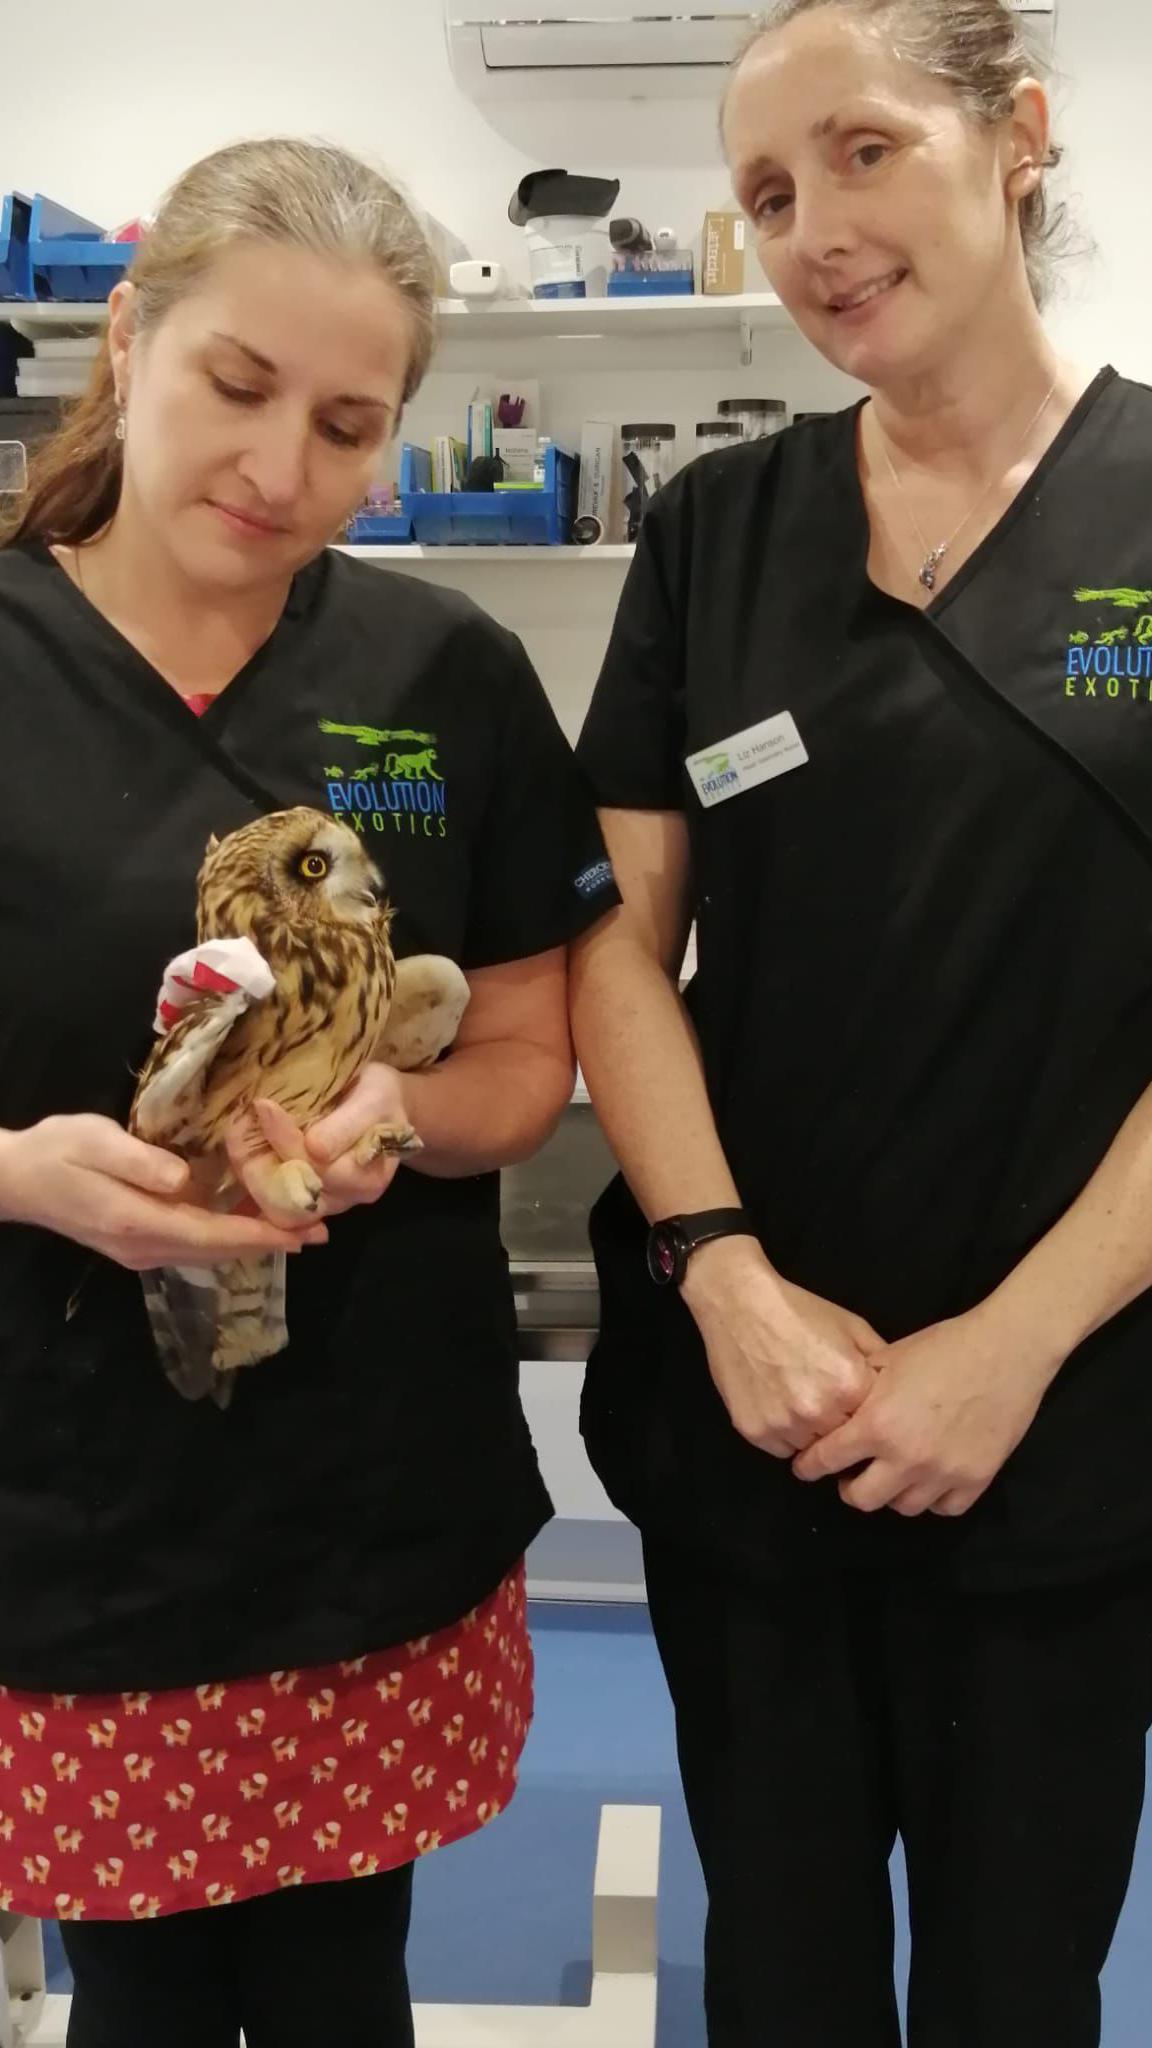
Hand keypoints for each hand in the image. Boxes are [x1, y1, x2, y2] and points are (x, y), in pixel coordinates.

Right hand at [0, 1114, 328, 1271]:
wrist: (17, 1180)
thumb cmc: (58, 1151)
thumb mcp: (96, 1142)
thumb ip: (141, 1161)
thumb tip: (186, 1179)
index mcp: (139, 1222)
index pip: (214, 1236)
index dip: (262, 1236)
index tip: (304, 1232)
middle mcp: (145, 1246)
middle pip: (218, 1251)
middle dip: (270, 1242)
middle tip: (320, 1230)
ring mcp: (140, 1250)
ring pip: (208, 1252)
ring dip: (252, 1242)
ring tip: (297, 1229)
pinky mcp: (137, 1242)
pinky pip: (193, 1245)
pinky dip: (227, 1237)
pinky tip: (250, 1223)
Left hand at [228, 1067, 415, 1222]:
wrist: (382, 1109)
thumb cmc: (380, 1098)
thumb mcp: (374, 1100)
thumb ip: (348, 1125)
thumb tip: (314, 1149)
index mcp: (368, 1178)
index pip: (319, 1166)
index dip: (286, 1138)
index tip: (263, 1104)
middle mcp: (346, 1199)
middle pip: (293, 1188)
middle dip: (260, 1154)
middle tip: (238, 1119)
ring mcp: (324, 1203)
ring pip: (278, 1200)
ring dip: (251, 1166)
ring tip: (236, 1131)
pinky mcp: (305, 1200)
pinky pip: (273, 1199)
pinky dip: (254, 1173)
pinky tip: (242, 1146)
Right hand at [680, 1236, 882, 1456]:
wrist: (741, 1302)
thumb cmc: (799, 1311)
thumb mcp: (853, 1327)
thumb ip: (881, 1362)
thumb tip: (898, 1390)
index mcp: (850, 1386)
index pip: (873, 1422)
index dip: (864, 1412)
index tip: (855, 1403)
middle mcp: (819, 1412)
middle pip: (842, 1441)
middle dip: (839, 1425)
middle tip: (825, 1399)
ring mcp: (784, 1424)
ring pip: (811, 1449)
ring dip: (811, 1433)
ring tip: (799, 1398)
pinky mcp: (754, 1431)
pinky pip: (780, 1449)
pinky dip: (783, 1434)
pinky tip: (778, 1403)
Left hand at [792, 1307, 1060, 1515]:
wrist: (1006, 1350)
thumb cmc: (944, 1346)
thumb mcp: (889, 1357)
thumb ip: (860, 1388)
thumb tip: (838, 1405)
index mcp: (877, 1424)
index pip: (827, 1460)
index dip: (809, 1465)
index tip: (805, 1467)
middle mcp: (906, 1458)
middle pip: (861, 1499)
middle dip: (849, 1488)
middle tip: (851, 1474)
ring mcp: (943, 1474)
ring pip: (904, 1508)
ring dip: (893, 1493)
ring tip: (893, 1475)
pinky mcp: (977, 1479)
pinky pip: (945, 1508)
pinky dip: (934, 1498)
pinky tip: (931, 1480)